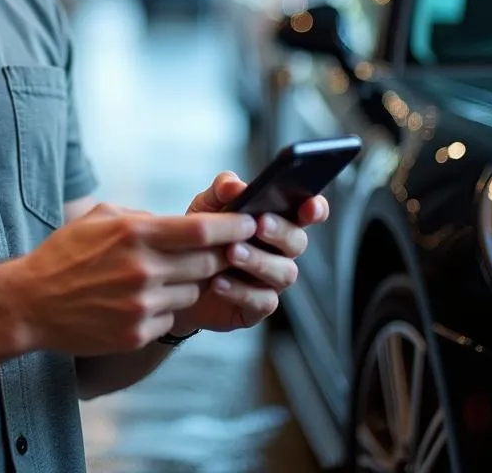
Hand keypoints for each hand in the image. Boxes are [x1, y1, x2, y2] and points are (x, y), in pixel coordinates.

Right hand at [8, 203, 256, 355]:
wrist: (31, 302)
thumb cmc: (65, 253)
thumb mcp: (100, 218)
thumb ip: (143, 217)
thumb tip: (180, 224)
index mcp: (135, 234)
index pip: (202, 230)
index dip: (233, 226)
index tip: (250, 221)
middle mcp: (143, 270)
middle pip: (208, 263)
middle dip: (219, 255)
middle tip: (221, 250)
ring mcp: (142, 305)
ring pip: (193, 292)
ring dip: (188, 283)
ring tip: (160, 276)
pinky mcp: (137, 334)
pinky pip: (171, 318)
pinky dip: (165, 308)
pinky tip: (137, 300)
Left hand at [169, 172, 329, 334]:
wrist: (176, 276)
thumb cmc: (201, 235)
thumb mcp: (206, 206)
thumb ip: (222, 190)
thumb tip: (236, 186)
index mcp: (274, 221)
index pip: (306, 213)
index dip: (315, 209)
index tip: (310, 207)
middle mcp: (279, 251)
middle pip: (298, 242)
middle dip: (281, 232)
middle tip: (260, 224)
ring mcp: (271, 280)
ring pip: (284, 273)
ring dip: (259, 261)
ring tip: (231, 252)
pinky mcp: (257, 306)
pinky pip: (262, 301)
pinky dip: (240, 291)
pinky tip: (219, 281)